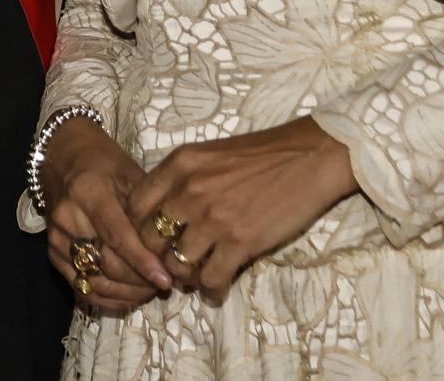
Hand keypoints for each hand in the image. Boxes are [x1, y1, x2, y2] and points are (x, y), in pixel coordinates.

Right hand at [39, 118, 172, 311]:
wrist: (63, 157)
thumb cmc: (103, 162)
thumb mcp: (129, 173)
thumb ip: (147, 210)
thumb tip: (172, 248)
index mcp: (89, 192)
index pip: (117, 236)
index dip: (143, 262)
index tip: (166, 279)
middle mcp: (68, 217)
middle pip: (106, 264)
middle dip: (139, 282)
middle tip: (164, 284)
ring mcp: (56, 238)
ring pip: (93, 282)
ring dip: (126, 294)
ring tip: (150, 291)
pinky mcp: (52, 254)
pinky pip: (80, 287)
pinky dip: (108, 298)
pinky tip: (129, 296)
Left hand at [127, 119, 355, 303]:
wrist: (309, 157)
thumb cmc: (262, 154)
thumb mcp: (209, 154)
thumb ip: (181, 179)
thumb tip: (163, 214)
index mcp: (179, 164)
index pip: (135, 206)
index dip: (138, 228)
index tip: (151, 239)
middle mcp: (189, 191)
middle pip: (150, 239)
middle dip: (156, 257)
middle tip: (170, 264)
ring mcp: (213, 218)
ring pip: (176, 265)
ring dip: (183, 277)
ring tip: (195, 278)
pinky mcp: (239, 242)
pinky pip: (210, 279)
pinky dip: (211, 290)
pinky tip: (216, 289)